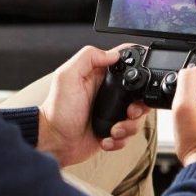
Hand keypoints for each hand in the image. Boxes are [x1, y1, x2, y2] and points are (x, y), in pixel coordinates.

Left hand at [38, 45, 151, 166]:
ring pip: (137, 117)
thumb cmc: (57, 110)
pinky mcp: (113, 130)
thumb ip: (88, 57)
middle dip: (139, 106)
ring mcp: (112, 112)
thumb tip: (113, 53)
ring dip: (129, 126)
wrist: (54, 141)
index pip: (126, 65)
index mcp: (100, 76)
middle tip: (129, 112)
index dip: (138, 70)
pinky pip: (128, 135)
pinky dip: (120, 139)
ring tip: (114, 130)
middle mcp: (109, 93)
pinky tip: (107, 137)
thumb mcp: (67, 76)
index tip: (140, 81)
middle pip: (139, 94)